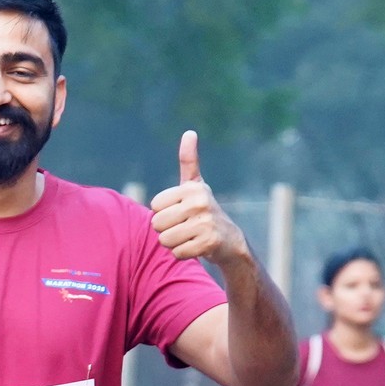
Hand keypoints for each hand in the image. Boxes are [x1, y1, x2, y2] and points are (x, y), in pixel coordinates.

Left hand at [149, 132, 248, 267]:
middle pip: (157, 223)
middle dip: (166, 230)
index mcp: (193, 188)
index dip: (163, 213)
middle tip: (185, 227)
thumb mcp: (195, 185)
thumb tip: (190, 132)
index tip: (180, 211)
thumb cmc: (204, 210)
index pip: (154, 206)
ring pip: (165, 239)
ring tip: (190, 236)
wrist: (230, 240)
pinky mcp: (208, 243)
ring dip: (174, 243)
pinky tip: (196, 247)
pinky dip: (183, 253)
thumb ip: (188, 161)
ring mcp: (206, 222)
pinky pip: (176, 253)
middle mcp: (200, 202)